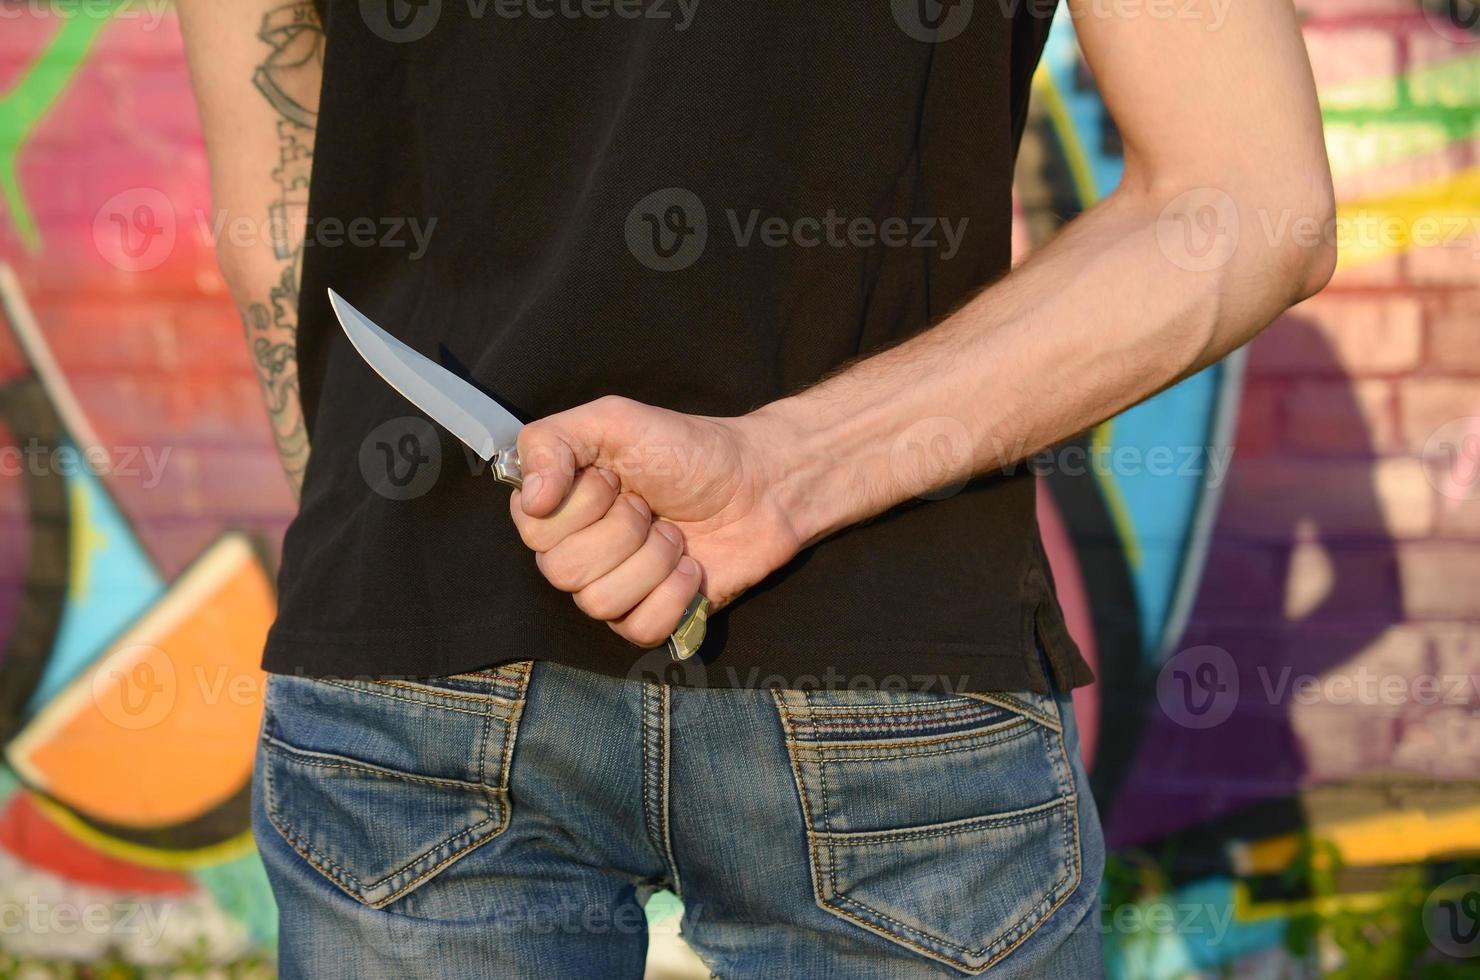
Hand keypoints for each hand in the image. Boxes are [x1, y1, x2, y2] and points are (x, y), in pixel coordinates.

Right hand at [509, 396, 804, 646]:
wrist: (761, 484)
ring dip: (651, 561)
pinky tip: (691, 567)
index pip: (533, 529)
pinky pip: (639, 629)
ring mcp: (615, 588)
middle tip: (651, 507)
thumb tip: (531, 500)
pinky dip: (673, 596)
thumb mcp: (615, 419)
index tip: (615, 477)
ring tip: (675, 534)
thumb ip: (552, 442)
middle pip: (561, 571)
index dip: (580, 505)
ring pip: (598, 603)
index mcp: (563, 506)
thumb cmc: (689, 449)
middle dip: (622, 531)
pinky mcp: (652, 617)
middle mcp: (579, 549)